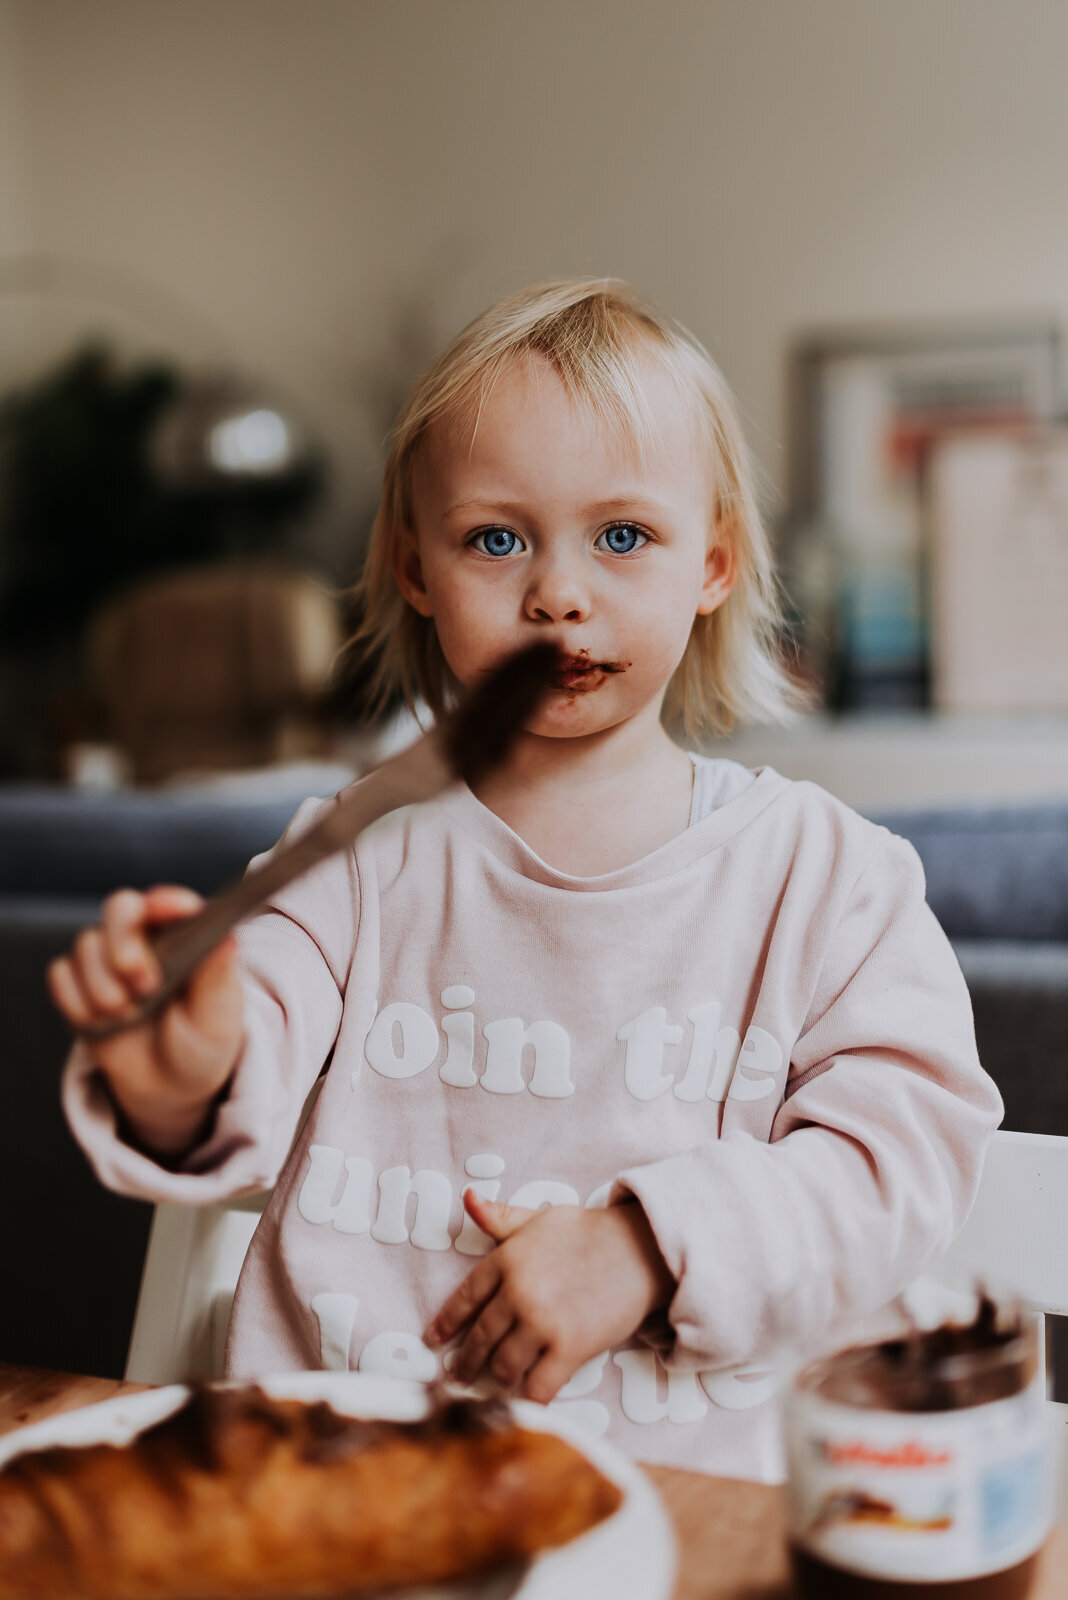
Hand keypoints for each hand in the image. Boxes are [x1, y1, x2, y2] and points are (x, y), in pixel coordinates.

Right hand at [47, 885, 243, 1155]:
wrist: (170, 1085)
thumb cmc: (202, 1042)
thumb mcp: (218, 1016)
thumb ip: (218, 976)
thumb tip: (228, 937)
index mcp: (185, 935)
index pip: (170, 902)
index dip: (167, 902)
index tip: (177, 912)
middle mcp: (145, 937)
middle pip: (120, 909)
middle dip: (125, 946)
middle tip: (145, 986)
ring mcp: (108, 957)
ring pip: (86, 944)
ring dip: (104, 987)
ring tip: (129, 1016)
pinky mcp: (79, 983)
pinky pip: (61, 975)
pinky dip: (78, 1003)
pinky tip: (104, 1023)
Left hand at [426, 1191, 673, 1402]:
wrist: (641, 1249)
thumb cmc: (590, 1232)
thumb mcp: (540, 1218)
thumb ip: (501, 1217)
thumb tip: (468, 1198)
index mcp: (506, 1260)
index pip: (464, 1298)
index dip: (446, 1323)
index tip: (433, 1340)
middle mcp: (517, 1293)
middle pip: (480, 1338)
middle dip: (465, 1361)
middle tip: (457, 1375)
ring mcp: (542, 1323)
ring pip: (504, 1365)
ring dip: (495, 1380)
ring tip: (491, 1386)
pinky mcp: (570, 1348)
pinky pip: (538, 1386)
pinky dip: (527, 1399)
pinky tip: (523, 1402)